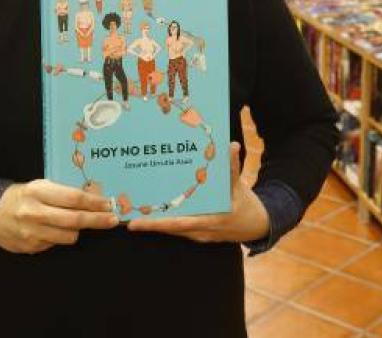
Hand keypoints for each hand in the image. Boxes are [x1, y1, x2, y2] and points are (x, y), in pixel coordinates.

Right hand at [0, 180, 118, 253]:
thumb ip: (63, 192)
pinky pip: (55, 244)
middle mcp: (34, 212)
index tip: (108, 205)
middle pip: (74, 220)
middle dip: (97, 220)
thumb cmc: (22, 196)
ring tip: (76, 222)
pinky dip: (60, 237)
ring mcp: (32, 233)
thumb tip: (94, 197)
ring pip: (68, 236)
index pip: (73, 198)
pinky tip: (54, 229)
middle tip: (113, 220)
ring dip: (77, 230)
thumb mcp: (41, 186)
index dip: (94, 202)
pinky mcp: (30, 247)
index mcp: (38, 192)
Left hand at [126, 142, 269, 243]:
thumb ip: (232, 167)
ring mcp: (198, 234)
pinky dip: (165, 220)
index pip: (178, 224)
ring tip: (132, 211)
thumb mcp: (239, 186)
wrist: (257, 225)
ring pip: (172, 229)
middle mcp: (200, 231)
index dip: (156, 224)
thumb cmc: (246, 205)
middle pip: (169, 228)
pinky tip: (152, 210)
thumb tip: (231, 146)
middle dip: (148, 222)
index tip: (136, 223)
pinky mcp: (196, 232)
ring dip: (154, 221)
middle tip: (124, 215)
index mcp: (210, 221)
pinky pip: (178, 227)